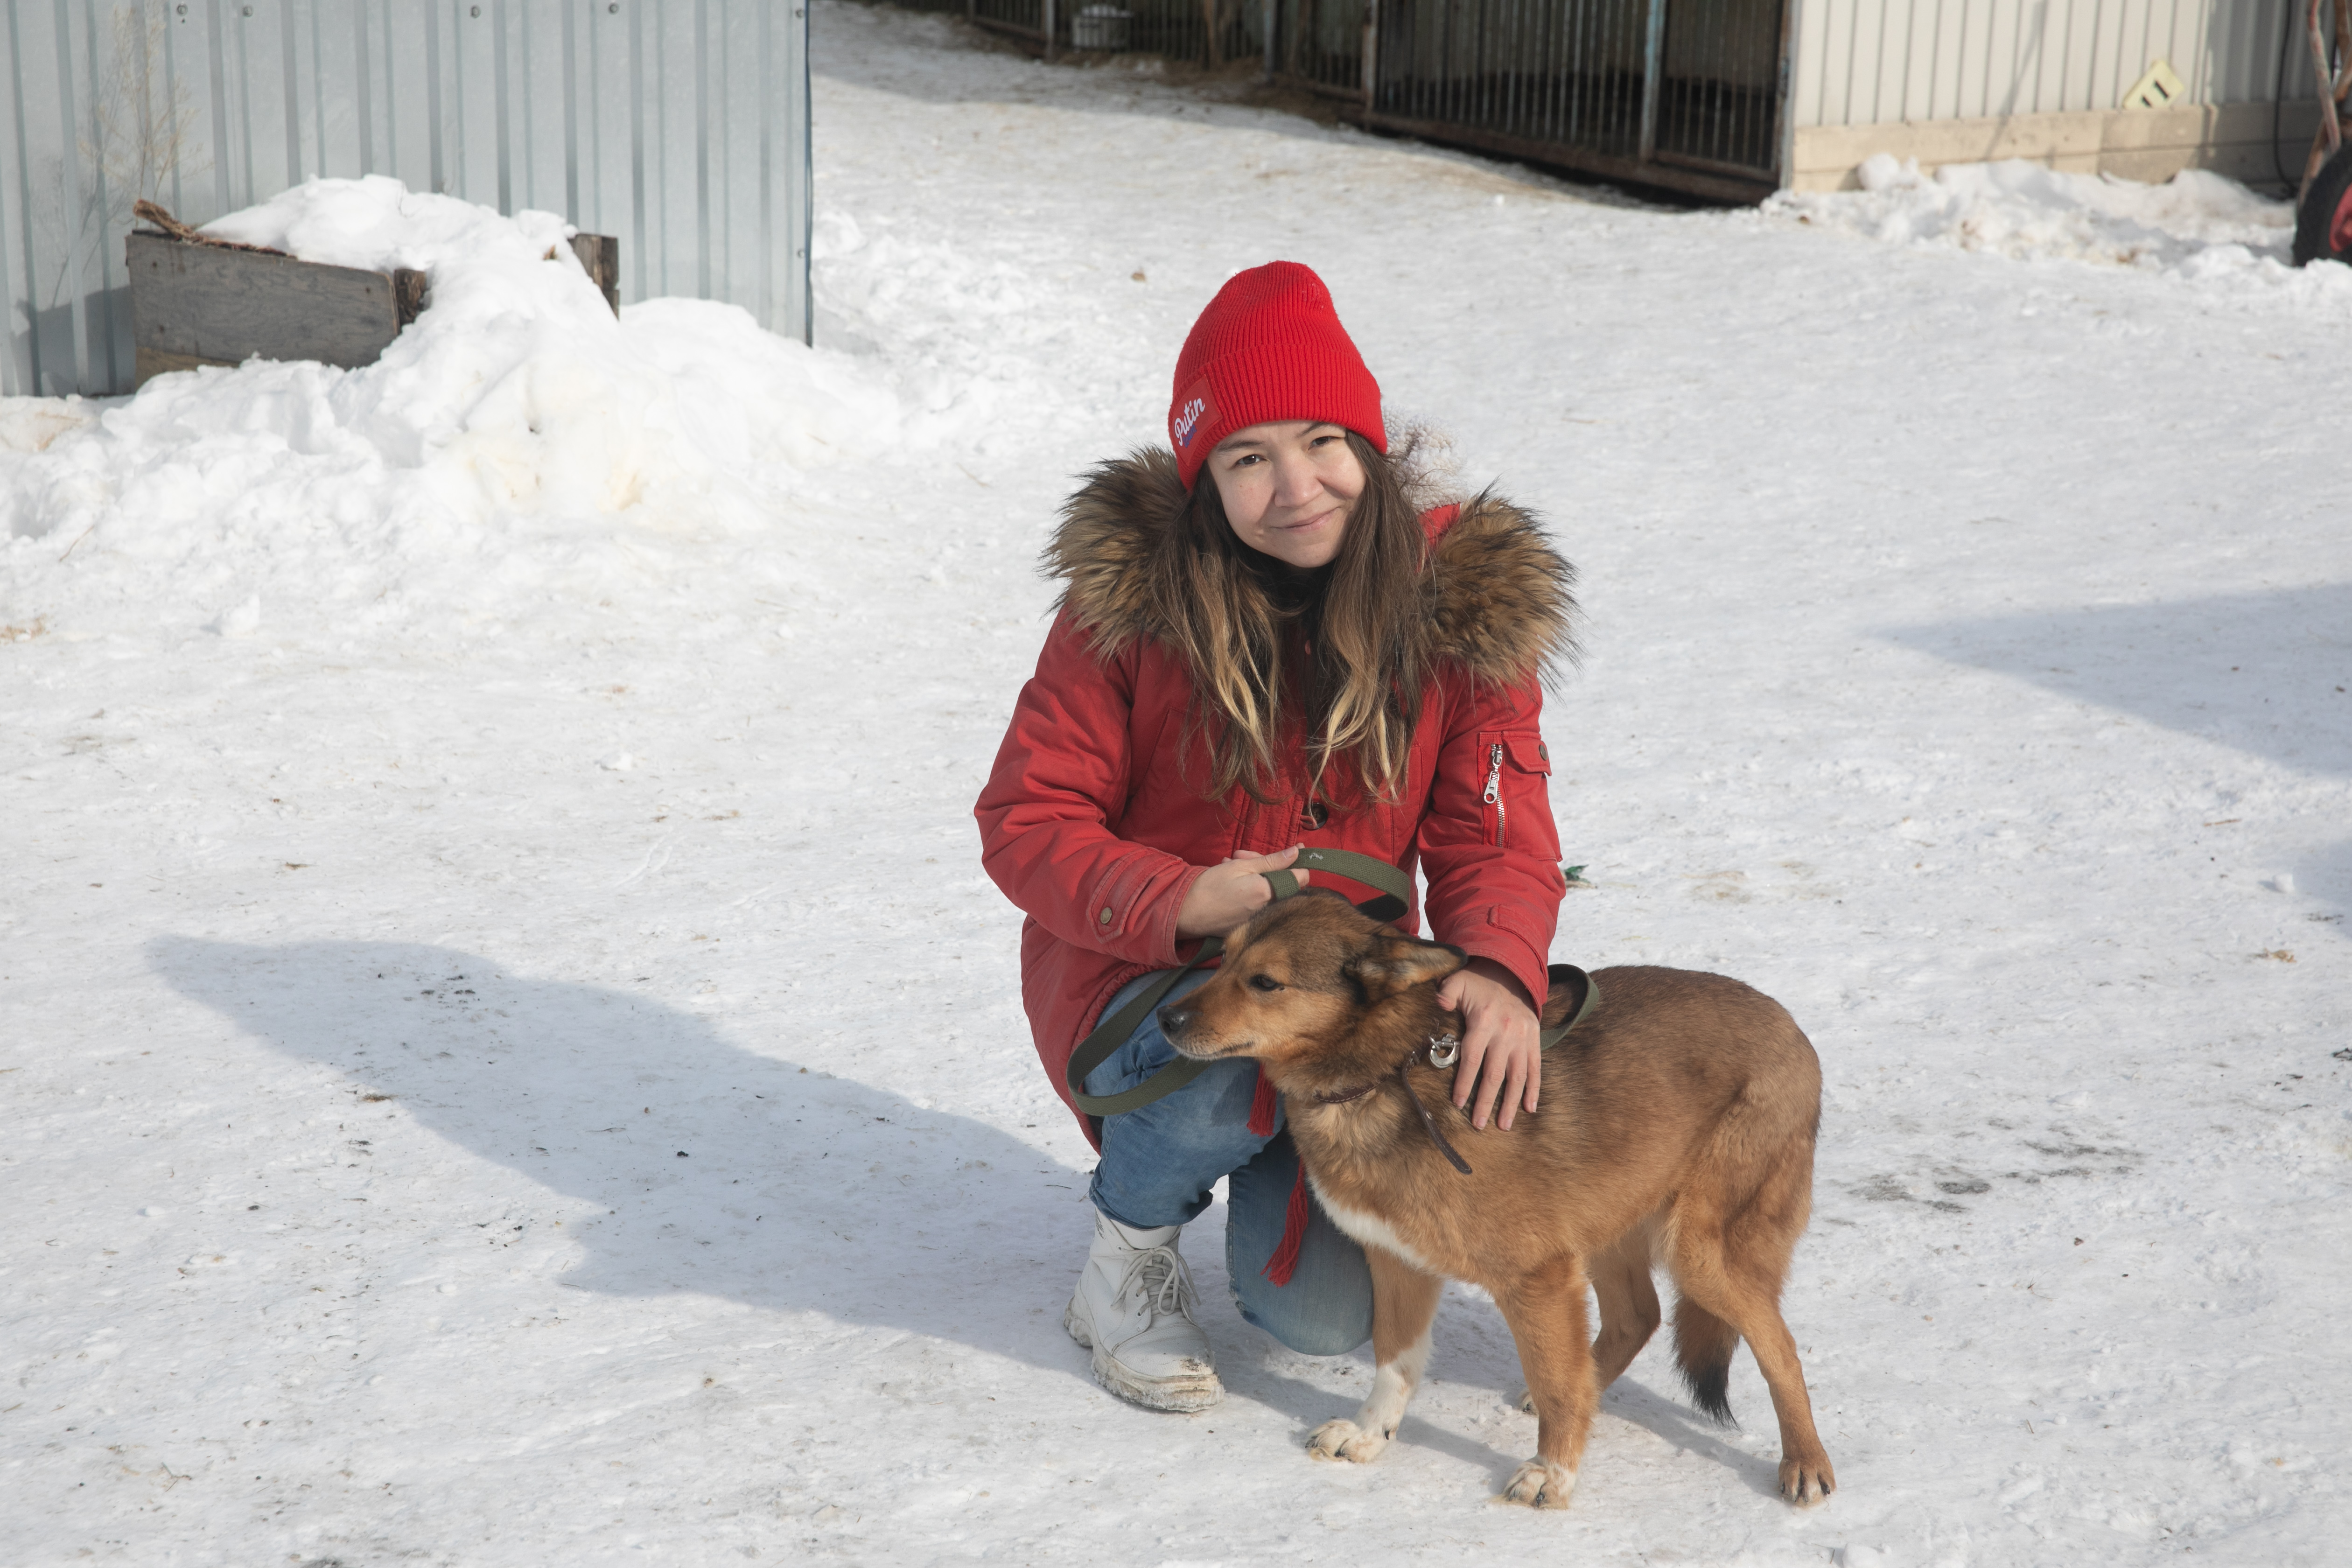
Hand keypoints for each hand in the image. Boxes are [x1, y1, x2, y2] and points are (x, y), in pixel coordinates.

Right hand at [1175, 844, 1307, 938]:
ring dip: (1256, 873)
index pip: (1301, 877)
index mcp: (1269, 892)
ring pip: (1269, 889)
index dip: (1298, 861)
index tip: (1294, 850)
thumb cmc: (1211, 886)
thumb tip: (1296, 853)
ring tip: (1232, 863)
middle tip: (1244, 855)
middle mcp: (1268, 908)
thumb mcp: (1241, 866)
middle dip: (1268, 864)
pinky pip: (1259, 900)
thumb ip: (1272, 861)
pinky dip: (1250, 888)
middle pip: (1283, 881)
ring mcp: (1259, 917)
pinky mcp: (1250, 922)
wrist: (1186, 912)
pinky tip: (1233, 879)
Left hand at [1435, 959, 1539, 1129]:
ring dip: (1511, 1102)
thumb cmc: (1477, 984)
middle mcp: (1506, 1032)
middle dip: (1486, 1101)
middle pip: (1495, 1073)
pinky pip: (1536, 1068)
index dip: (1465, 1082)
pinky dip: (1534, 1089)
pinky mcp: (1535, 1040)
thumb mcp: (1457, 981)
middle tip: (1478, 1124)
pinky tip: (1529, 1108)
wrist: (1511, 975)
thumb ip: (1446, 993)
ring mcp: (1523, 1038)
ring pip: (1518, 1076)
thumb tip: (1438, 1003)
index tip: (1458, 1104)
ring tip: (1504, 1125)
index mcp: (1484, 1021)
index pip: (1473, 1058)